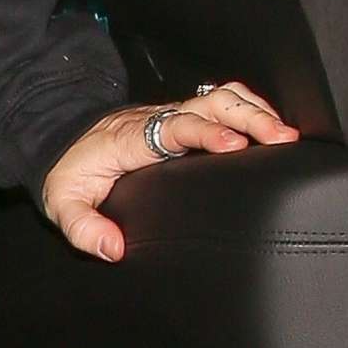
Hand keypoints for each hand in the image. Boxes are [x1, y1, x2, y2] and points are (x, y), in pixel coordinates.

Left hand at [42, 80, 298, 263]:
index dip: (207, 133)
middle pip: (210, 104)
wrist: (59, 141)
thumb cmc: (68, 173)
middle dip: (249, 116)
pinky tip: (269, 126)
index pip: (175, 128)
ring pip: (219, 98)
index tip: (237, 144)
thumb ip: (83, 228)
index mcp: (132, 138)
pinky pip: (218, 103)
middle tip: (283, 137)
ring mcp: (171, 116)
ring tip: (287, 133)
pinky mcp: (181, 118)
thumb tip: (114, 249)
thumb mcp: (62, 204)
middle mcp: (156, 120)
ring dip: (254, 110)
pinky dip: (248, 108)